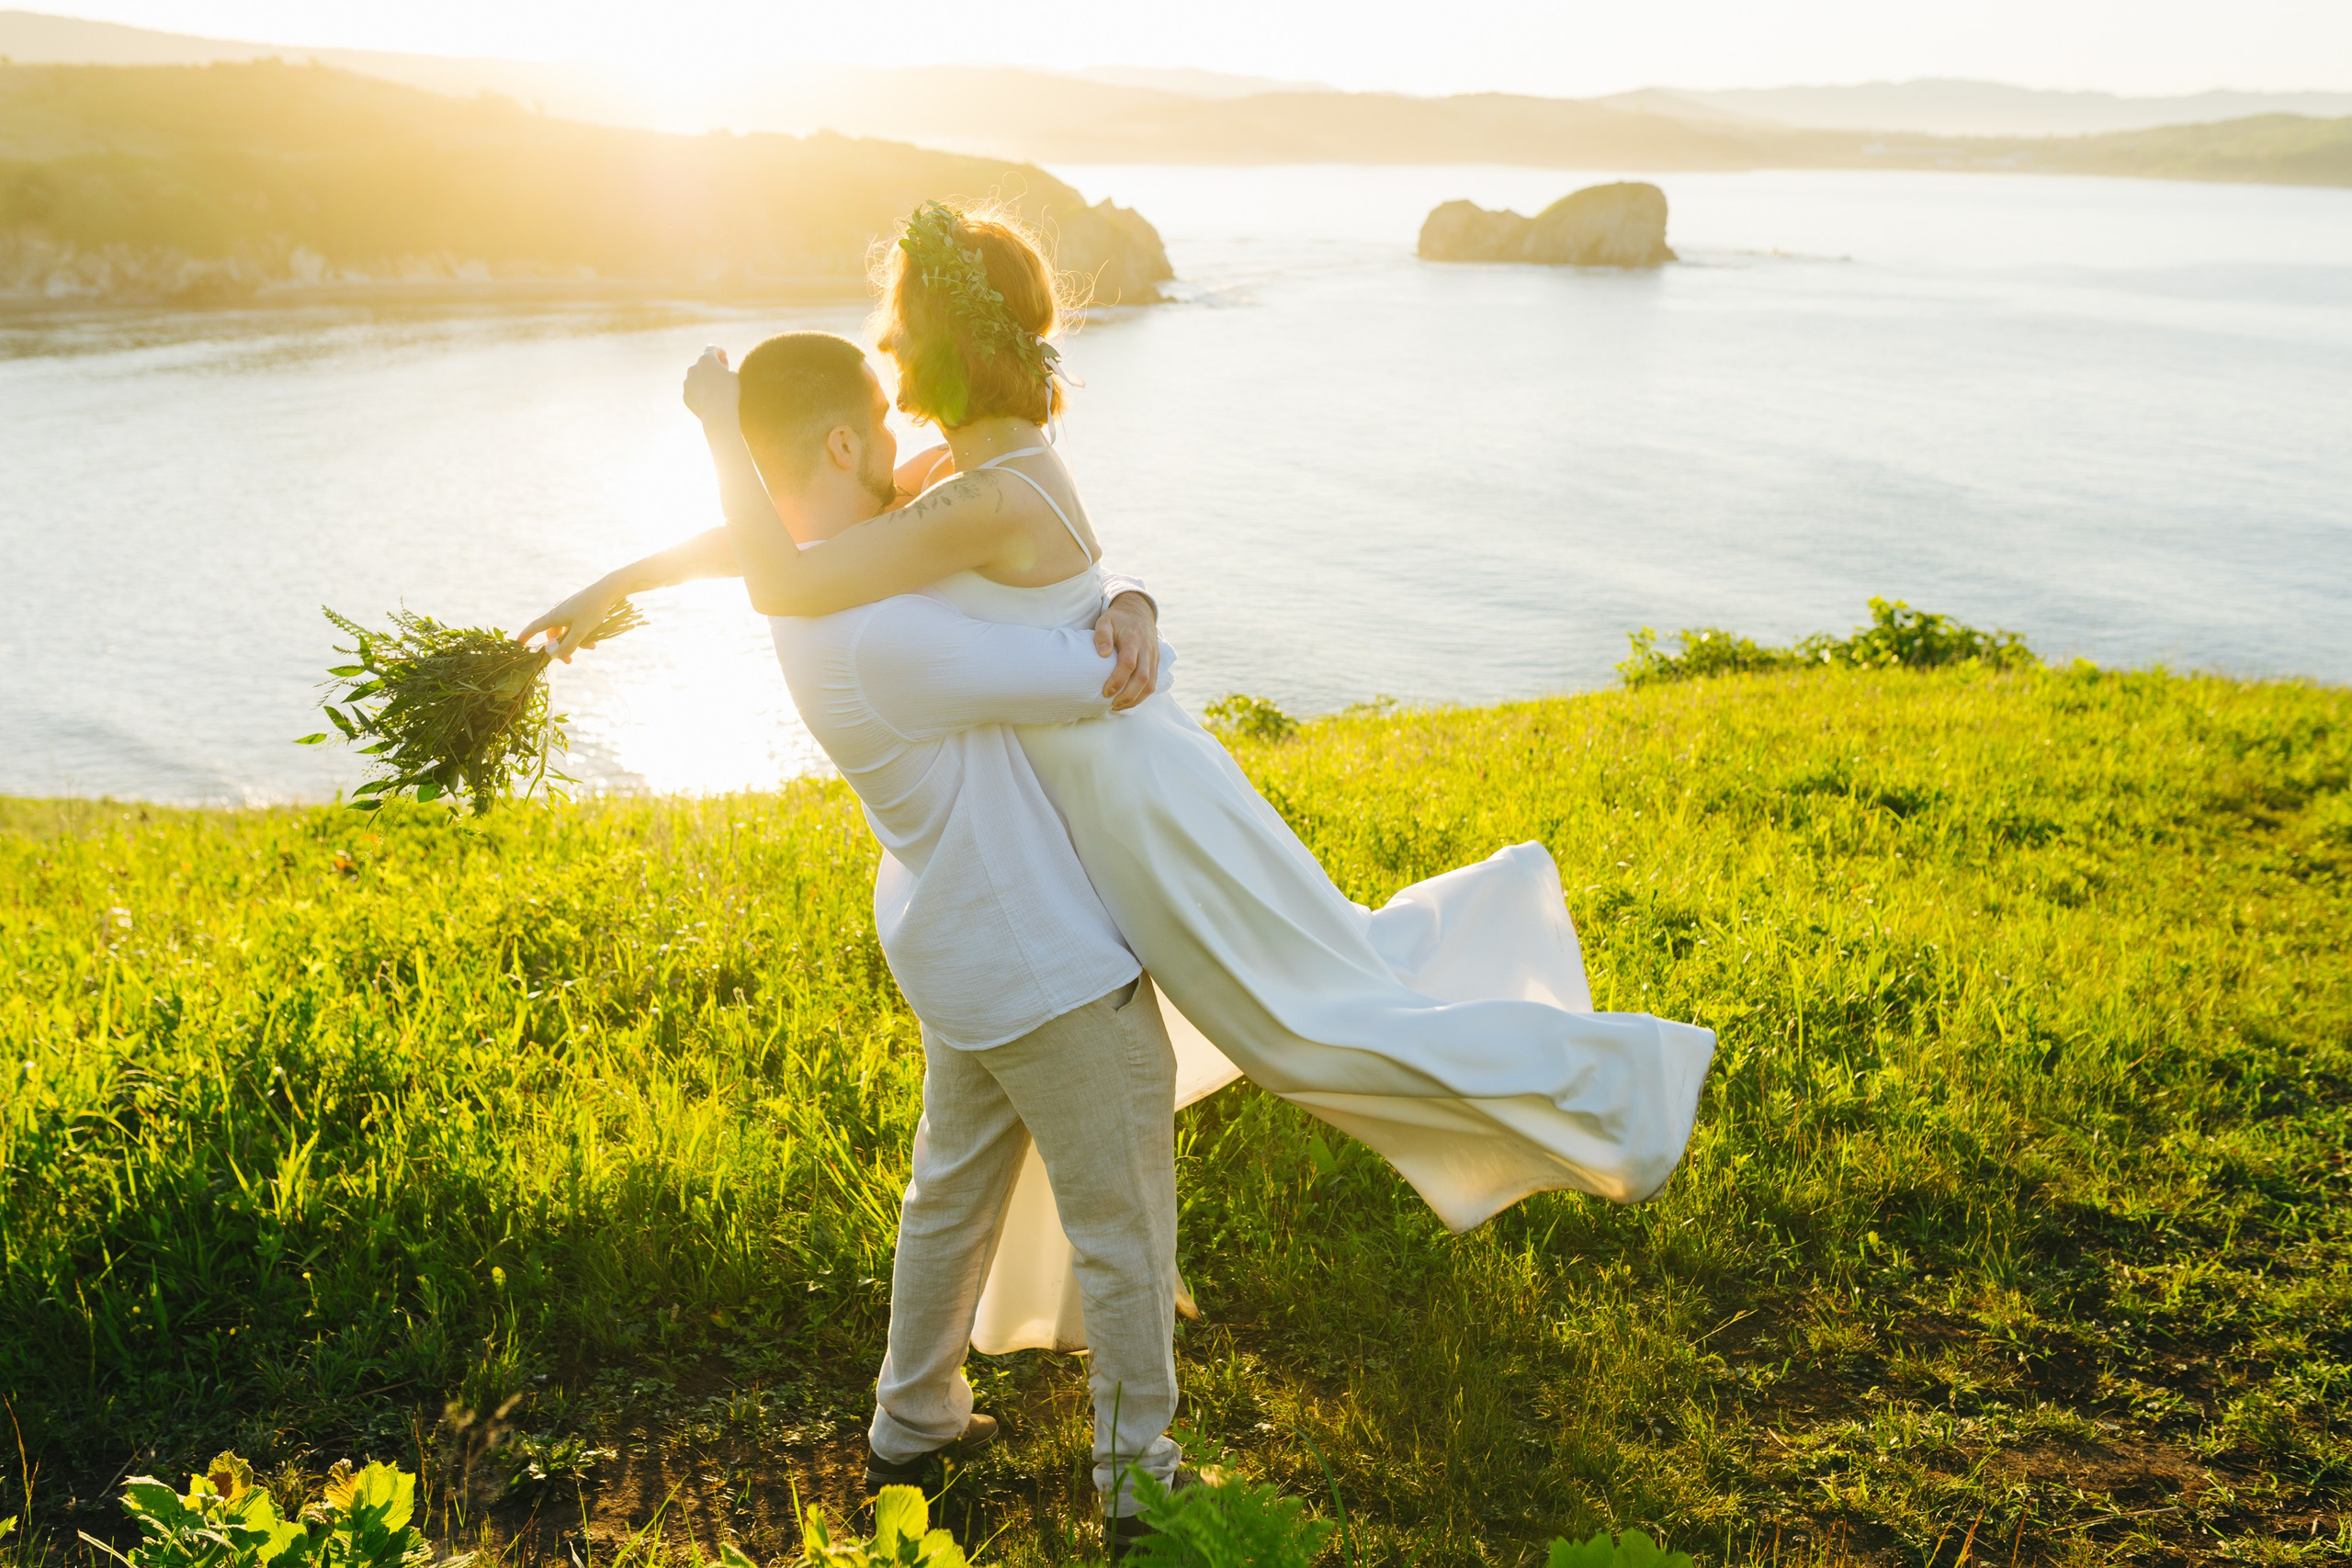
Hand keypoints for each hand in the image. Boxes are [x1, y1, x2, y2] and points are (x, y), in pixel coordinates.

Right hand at [519, 575, 627, 661]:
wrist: (607, 591)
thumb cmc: (592, 610)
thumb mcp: (581, 631)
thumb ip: (569, 645)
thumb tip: (559, 657)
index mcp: (554, 616)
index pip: (534, 627)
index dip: (526, 636)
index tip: (518, 644)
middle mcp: (558, 612)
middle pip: (553, 635)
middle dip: (561, 648)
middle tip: (569, 661)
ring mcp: (568, 610)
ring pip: (567, 631)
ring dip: (576, 642)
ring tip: (591, 646)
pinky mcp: (578, 609)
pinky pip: (575, 625)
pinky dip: (582, 634)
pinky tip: (594, 639)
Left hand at [682, 346, 739, 426]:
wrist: (718, 414)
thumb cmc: (730, 393)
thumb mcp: (734, 376)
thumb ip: (725, 368)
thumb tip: (720, 367)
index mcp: (706, 359)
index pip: (711, 349)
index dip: (719, 351)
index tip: (723, 356)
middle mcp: (694, 368)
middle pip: (703, 363)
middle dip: (711, 366)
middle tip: (721, 373)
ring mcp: (687, 381)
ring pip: (697, 377)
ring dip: (705, 379)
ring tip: (716, 390)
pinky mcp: (685, 394)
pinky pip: (694, 390)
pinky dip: (700, 392)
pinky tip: (710, 400)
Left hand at [1093, 591, 1159, 710]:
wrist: (1138, 612)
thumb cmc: (1118, 619)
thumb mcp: (1105, 621)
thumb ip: (1102, 635)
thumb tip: (1102, 654)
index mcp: (1133, 640)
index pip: (1128, 664)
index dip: (1118, 680)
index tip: (1106, 692)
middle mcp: (1146, 650)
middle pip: (1142, 678)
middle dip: (1128, 696)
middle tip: (1113, 705)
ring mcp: (1153, 657)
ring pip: (1151, 684)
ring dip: (1136, 699)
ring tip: (1120, 707)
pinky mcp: (1156, 662)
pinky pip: (1154, 683)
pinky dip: (1143, 695)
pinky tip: (1130, 701)